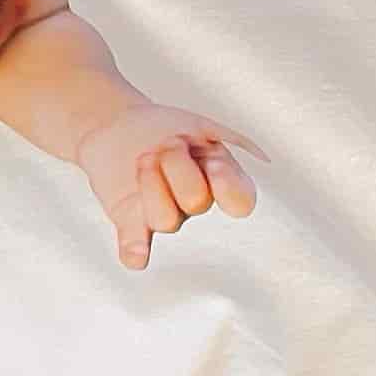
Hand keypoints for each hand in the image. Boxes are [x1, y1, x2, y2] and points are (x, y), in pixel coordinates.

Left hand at [75, 103, 268, 271]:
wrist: (112, 122)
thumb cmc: (159, 127)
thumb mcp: (193, 123)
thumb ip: (225, 137)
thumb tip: (263, 157)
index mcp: (218, 180)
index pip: (240, 202)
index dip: (228, 187)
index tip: (212, 163)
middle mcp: (194, 204)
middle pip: (196, 202)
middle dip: (176, 164)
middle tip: (166, 144)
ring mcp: (163, 216)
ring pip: (166, 221)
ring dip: (150, 181)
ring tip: (144, 159)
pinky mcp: (131, 224)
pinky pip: (136, 252)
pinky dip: (136, 252)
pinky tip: (136, 253)